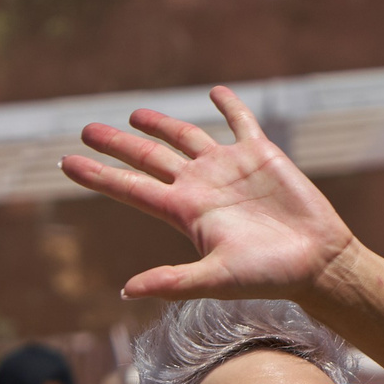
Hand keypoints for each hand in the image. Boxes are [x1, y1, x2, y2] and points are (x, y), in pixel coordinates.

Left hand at [62, 88, 357, 300]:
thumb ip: (173, 282)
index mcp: (185, 212)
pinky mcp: (261, 155)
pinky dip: (229, 106)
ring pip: (186, 137)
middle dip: (117, 144)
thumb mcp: (217, 280)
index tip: (66, 163)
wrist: (317, 262)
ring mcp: (229, 168)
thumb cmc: (269, 276)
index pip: (131, 188)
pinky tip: (216, 91)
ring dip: (160, 125)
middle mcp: (201, 187)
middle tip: (87, 129)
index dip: (98, 175)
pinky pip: (240, 122)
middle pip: (149, 158)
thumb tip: (126, 291)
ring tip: (135, 115)